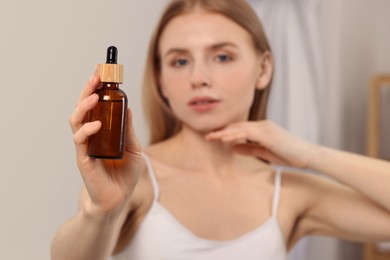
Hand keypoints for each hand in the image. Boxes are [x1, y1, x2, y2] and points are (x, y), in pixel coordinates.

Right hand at [69, 70, 142, 215]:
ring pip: (76, 120)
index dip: (97, 89)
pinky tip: (97, 125)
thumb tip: (128, 107)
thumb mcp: (134, 149)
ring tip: (93, 96)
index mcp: (102, 130)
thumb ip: (129, 130)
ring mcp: (85, 146)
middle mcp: (91, 135)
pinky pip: (80, 140)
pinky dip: (86, 130)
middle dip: (87, 90)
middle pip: (82, 107)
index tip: (102, 72)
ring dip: (83, 105)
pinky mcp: (84, 158)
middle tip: (96, 76)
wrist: (118, 199)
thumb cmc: (125, 174)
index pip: (96, 105)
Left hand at [206, 120, 316, 168]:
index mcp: (262, 129)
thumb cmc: (290, 155)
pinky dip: (234, 135)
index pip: (240, 129)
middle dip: (221, 131)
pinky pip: (247, 133)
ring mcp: (265, 128)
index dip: (226, 133)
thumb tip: (233, 147)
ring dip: (224, 133)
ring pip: (240, 128)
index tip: (213, 138)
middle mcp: (263, 125)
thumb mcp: (265, 153)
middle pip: (237, 126)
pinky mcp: (268, 133)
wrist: (308, 156)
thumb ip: (250, 149)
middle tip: (207, 136)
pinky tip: (224, 139)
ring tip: (211, 137)